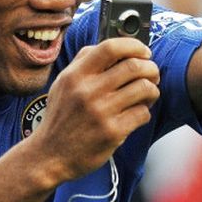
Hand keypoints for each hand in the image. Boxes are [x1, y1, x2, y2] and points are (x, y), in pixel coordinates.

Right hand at [29, 38, 159, 182]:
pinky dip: (145, 111)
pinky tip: (137, 114)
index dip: (134, 46)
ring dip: (152, 89)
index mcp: (76, 75)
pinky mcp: (112, 132)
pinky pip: (142, 113)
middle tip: (152, 74)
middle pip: (134, 66)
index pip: (110, 48)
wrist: (49, 155)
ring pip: (144, 88)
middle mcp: (88, 91)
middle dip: (151, 68)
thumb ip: (83, 62)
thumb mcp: (62, 84)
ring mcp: (101, 112)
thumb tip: (113, 47)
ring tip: (148, 94)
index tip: (144, 51)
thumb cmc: (60, 117)